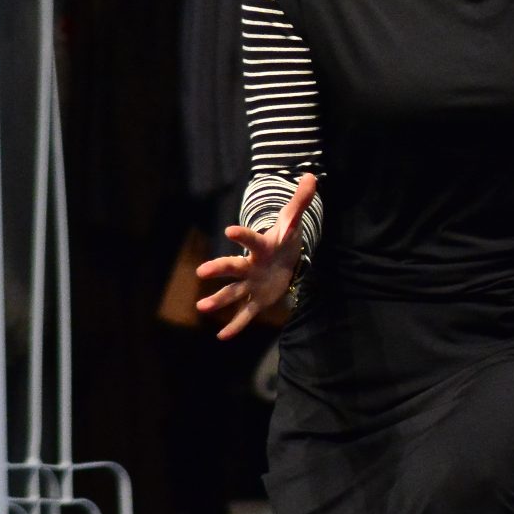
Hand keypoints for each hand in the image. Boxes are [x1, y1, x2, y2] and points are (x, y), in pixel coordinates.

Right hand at [192, 172, 316, 340]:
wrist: (282, 259)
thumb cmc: (284, 239)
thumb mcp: (293, 222)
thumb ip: (300, 201)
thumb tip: (312, 176)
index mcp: (261, 247)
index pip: (251, 239)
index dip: (243, 235)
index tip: (229, 231)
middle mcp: (250, 265)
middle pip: (234, 268)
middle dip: (219, 269)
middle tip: (201, 271)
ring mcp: (251, 283)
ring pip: (233, 293)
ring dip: (219, 300)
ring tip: (201, 307)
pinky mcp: (258, 299)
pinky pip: (246, 314)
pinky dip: (237, 325)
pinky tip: (223, 337)